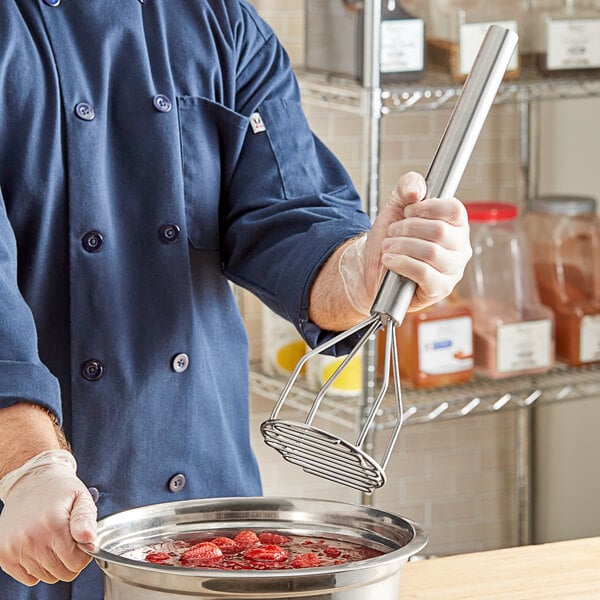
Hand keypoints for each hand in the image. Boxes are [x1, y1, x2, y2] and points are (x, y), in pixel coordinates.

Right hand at [0, 450, 96, 585]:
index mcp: (53, 524)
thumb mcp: (81, 497)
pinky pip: (28, 578)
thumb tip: (89, 540)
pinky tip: (39, 546)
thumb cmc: (60, 490)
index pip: (76, 563)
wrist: (31, 481)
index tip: (80, 539)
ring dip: (53, 563)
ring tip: (52, 539)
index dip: (83, 553)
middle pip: (62, 573)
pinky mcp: (3, 554)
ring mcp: (14, 548)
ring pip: (46, 577)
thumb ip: (87, 519)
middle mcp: (31, 538)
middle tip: (67, 538)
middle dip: (69, 559)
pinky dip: (37, 567)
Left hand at [339, 171, 471, 314]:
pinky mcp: (440, 289)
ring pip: (431, 252)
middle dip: (408, 228)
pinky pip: (424, 273)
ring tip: (388, 246)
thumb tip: (417, 190)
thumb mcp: (396, 205)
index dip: (426, 208)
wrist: (371, 266)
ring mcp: (453, 270)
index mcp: (457, 226)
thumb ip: (407, 186)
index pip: (454, 209)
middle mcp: (460, 248)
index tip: (407, 212)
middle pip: (439, 230)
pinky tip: (390, 260)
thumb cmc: (390, 238)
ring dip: (402, 246)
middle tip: (392, 232)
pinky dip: (402, 263)